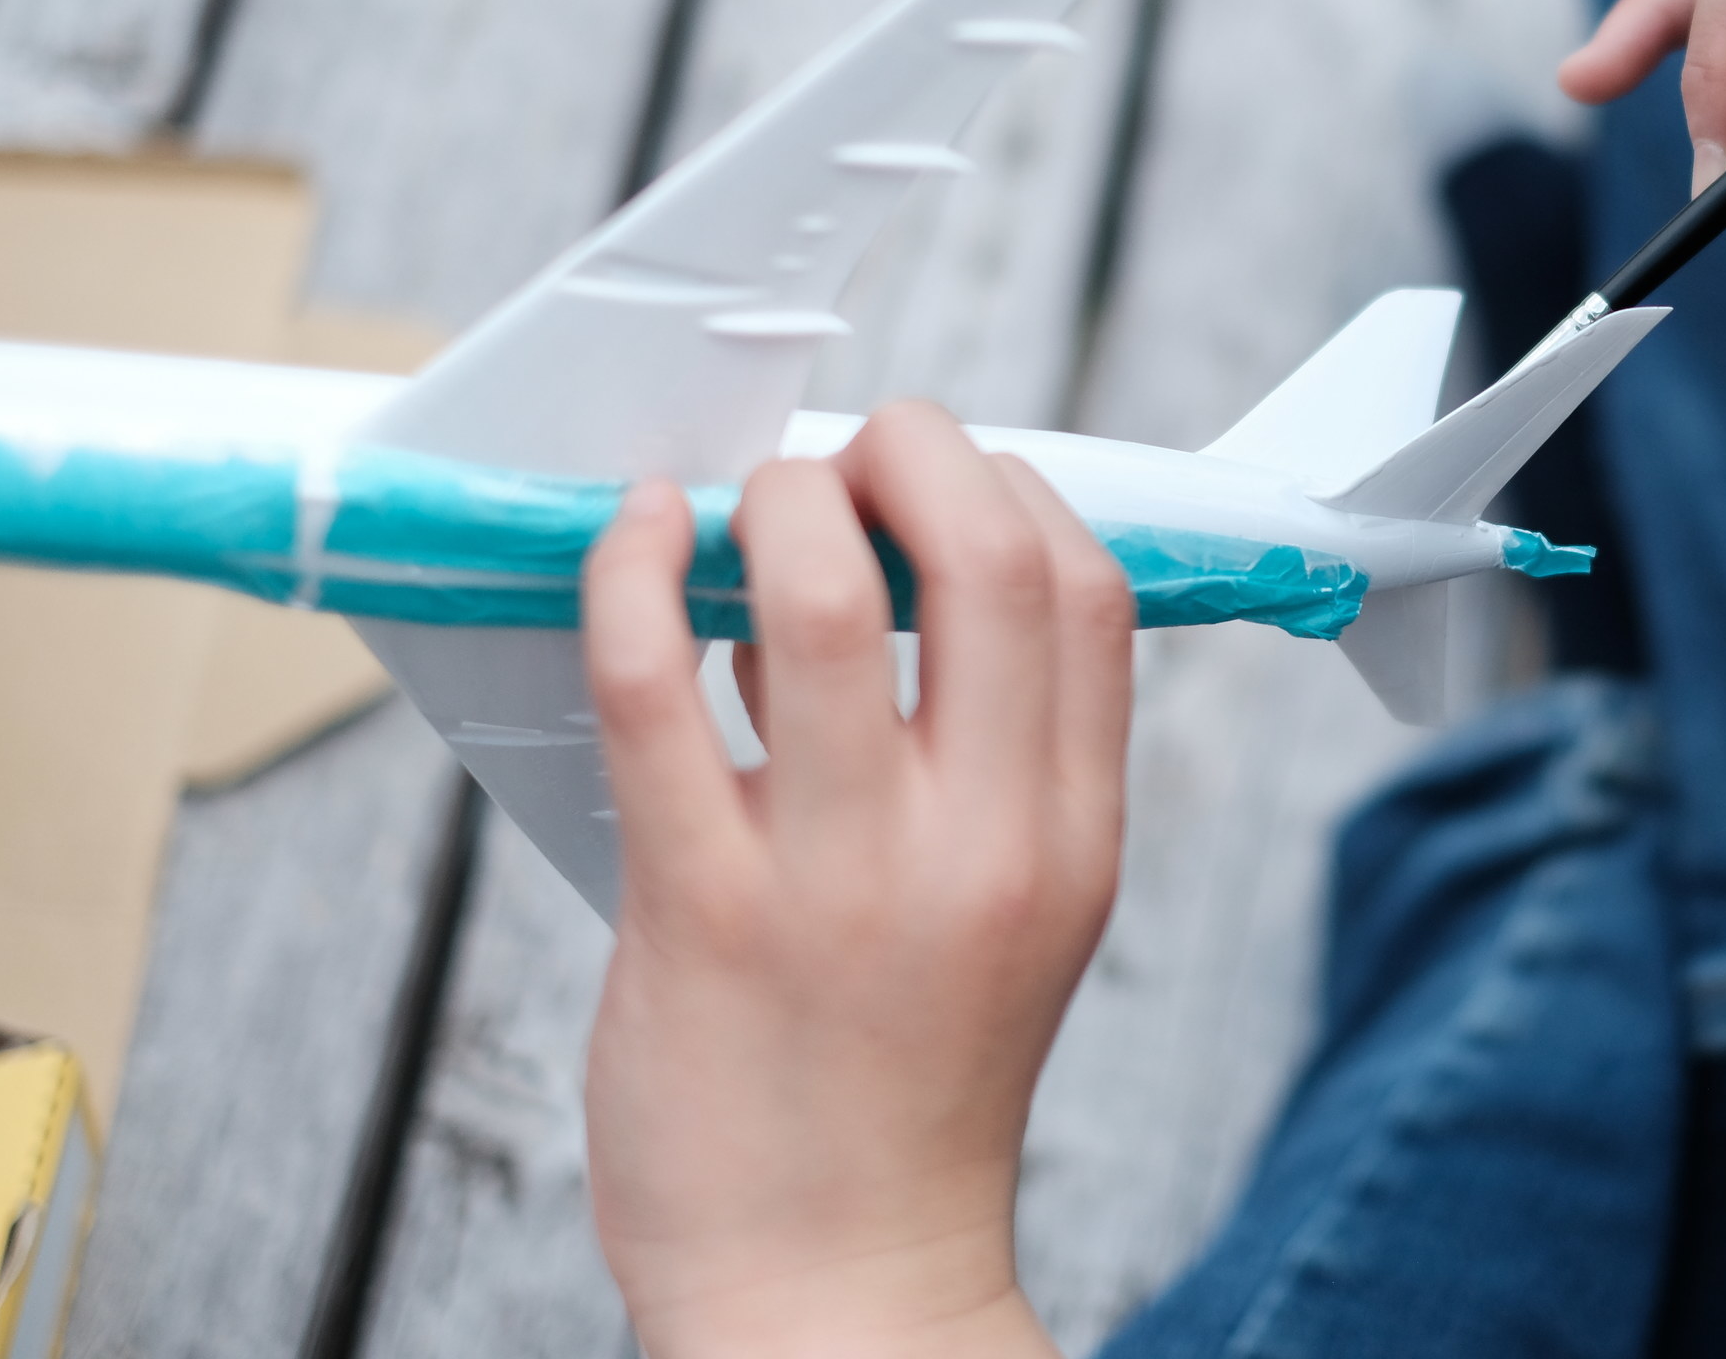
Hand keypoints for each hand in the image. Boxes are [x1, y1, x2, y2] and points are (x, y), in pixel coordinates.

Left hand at [579, 403, 1134, 1358]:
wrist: (835, 1287)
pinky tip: (638, 536)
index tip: (938, 484)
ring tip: (746, 506)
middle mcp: (982, 845)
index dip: (1013, 487)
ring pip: (820, 594)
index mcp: (1072, 836)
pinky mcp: (700, 911)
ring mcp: (841, 877)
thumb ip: (1003, 756)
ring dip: (777, 499)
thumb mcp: (1024, 909)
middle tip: (849, 455)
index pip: (1088, 589)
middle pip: (988, 557)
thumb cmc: (910, 1088)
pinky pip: (654, 687)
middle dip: (912, 450)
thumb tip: (908, 571)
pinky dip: (636, 572)